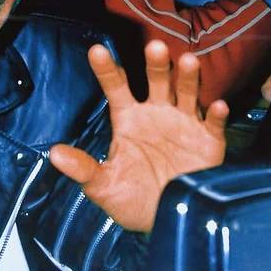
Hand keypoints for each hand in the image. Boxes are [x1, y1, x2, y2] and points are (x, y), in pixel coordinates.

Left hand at [49, 39, 227, 234]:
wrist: (168, 223)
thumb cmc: (134, 200)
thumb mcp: (105, 187)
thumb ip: (84, 169)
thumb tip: (54, 153)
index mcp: (129, 118)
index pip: (116, 87)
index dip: (106, 70)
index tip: (96, 51)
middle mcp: (157, 113)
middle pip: (156, 80)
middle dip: (156, 64)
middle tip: (154, 47)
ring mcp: (184, 123)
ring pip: (186, 92)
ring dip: (187, 78)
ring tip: (188, 62)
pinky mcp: (208, 141)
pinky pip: (213, 124)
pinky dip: (215, 115)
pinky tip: (216, 107)